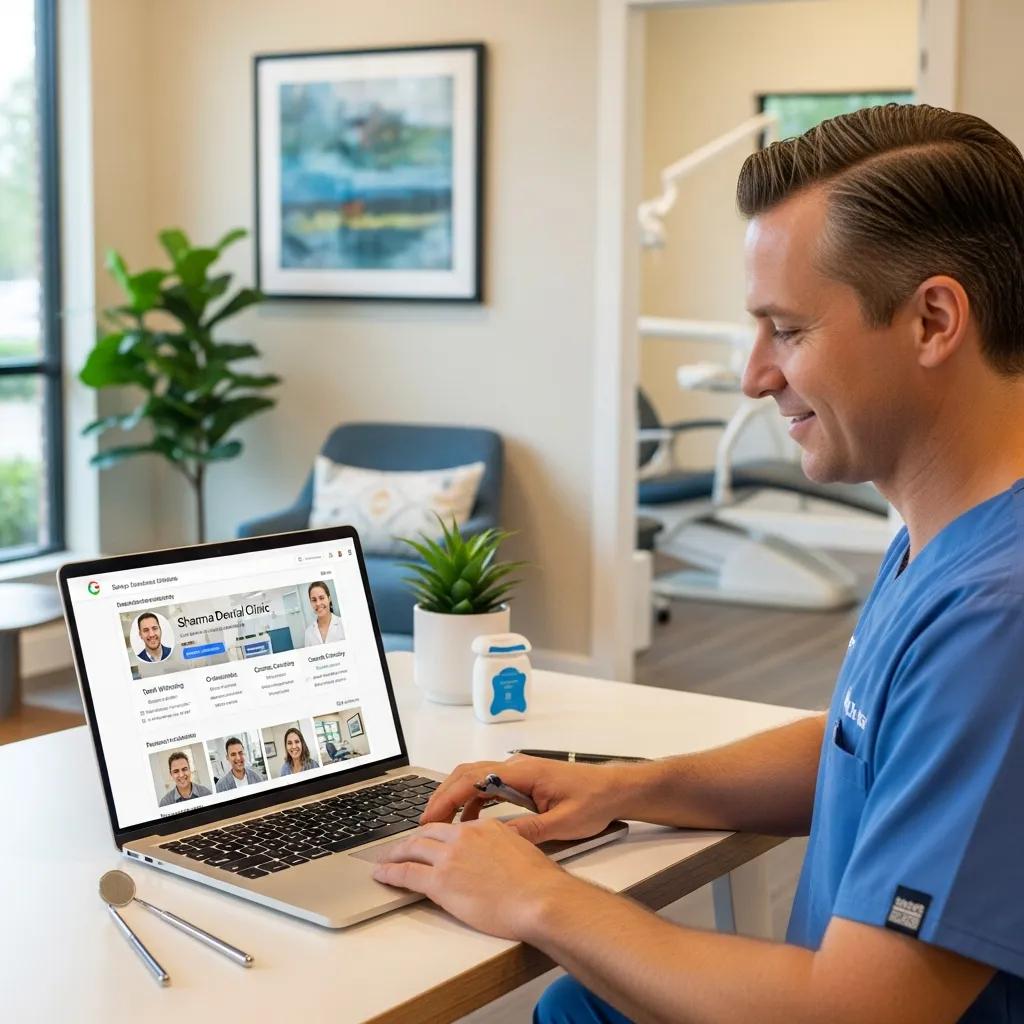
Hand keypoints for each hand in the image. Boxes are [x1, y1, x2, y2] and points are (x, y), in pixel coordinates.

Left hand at [371, 819, 577, 938]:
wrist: (539, 898)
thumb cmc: (538, 882)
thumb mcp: (521, 850)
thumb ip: (502, 847)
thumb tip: (497, 857)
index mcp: (483, 828)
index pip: (450, 828)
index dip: (435, 834)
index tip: (428, 840)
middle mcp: (463, 837)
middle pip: (427, 833)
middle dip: (410, 840)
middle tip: (399, 847)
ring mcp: (449, 858)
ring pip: (412, 849)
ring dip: (394, 854)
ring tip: (385, 860)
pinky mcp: (440, 882)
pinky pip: (407, 873)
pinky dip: (390, 872)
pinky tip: (383, 874)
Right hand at [421, 755, 635, 843]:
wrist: (614, 790)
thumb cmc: (593, 802)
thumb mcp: (562, 823)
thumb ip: (528, 830)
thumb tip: (495, 840)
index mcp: (522, 773)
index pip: (474, 779)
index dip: (448, 799)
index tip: (430, 818)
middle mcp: (516, 767)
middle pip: (467, 775)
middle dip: (442, 797)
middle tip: (424, 823)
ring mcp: (518, 772)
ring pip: (475, 779)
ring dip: (455, 799)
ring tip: (440, 826)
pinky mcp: (522, 781)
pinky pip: (488, 786)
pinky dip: (472, 801)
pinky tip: (470, 824)